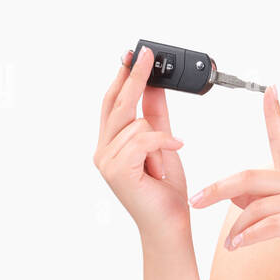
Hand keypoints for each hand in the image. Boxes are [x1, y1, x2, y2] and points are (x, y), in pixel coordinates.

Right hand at [93, 46, 190, 237]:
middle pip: (118, 104)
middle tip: (147, 54)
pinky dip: (164, 143)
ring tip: (167, 160)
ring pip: (136, 123)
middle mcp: (104, 151)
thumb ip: (157, 116)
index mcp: (111, 144)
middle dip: (134, 78)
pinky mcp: (117, 170)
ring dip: (161, 138)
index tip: (133, 54)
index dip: (122, 77)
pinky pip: (144, 139)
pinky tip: (176, 150)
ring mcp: (107, 161)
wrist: (170, 225)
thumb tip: (154, 86)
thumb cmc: (165, 192)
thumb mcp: (164, 144)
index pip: (113, 103)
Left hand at [187, 85, 279, 279]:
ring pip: (257, 206)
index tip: (269, 90)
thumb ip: (263, 202)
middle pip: (250, 177)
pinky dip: (249, 236)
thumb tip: (232, 193)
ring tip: (230, 244)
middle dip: (218, 188)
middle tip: (195, 200)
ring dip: (238, 229)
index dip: (274, 114)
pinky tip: (238, 246)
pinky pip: (270, 225)